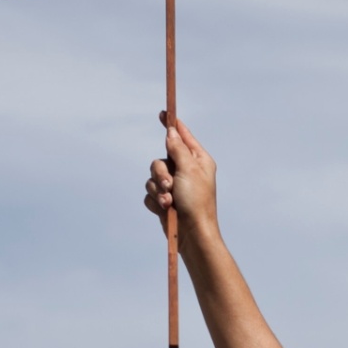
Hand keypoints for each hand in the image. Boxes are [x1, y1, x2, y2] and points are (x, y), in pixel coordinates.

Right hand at [143, 113, 217, 244]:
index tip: (163, 113)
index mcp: (198, 161)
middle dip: (160, 173)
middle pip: (160, 159)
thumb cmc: (196, 201)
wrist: (191, 234)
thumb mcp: (188, 170)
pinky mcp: (164, 200)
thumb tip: (171, 131)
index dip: (172, 125)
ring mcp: (174, 186)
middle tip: (169, 185)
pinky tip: (165, 210)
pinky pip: (149, 193)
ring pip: (152, 177)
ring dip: (157, 190)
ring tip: (168, 202)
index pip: (183, 137)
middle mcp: (186, 171)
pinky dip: (155, 201)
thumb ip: (178, 149)